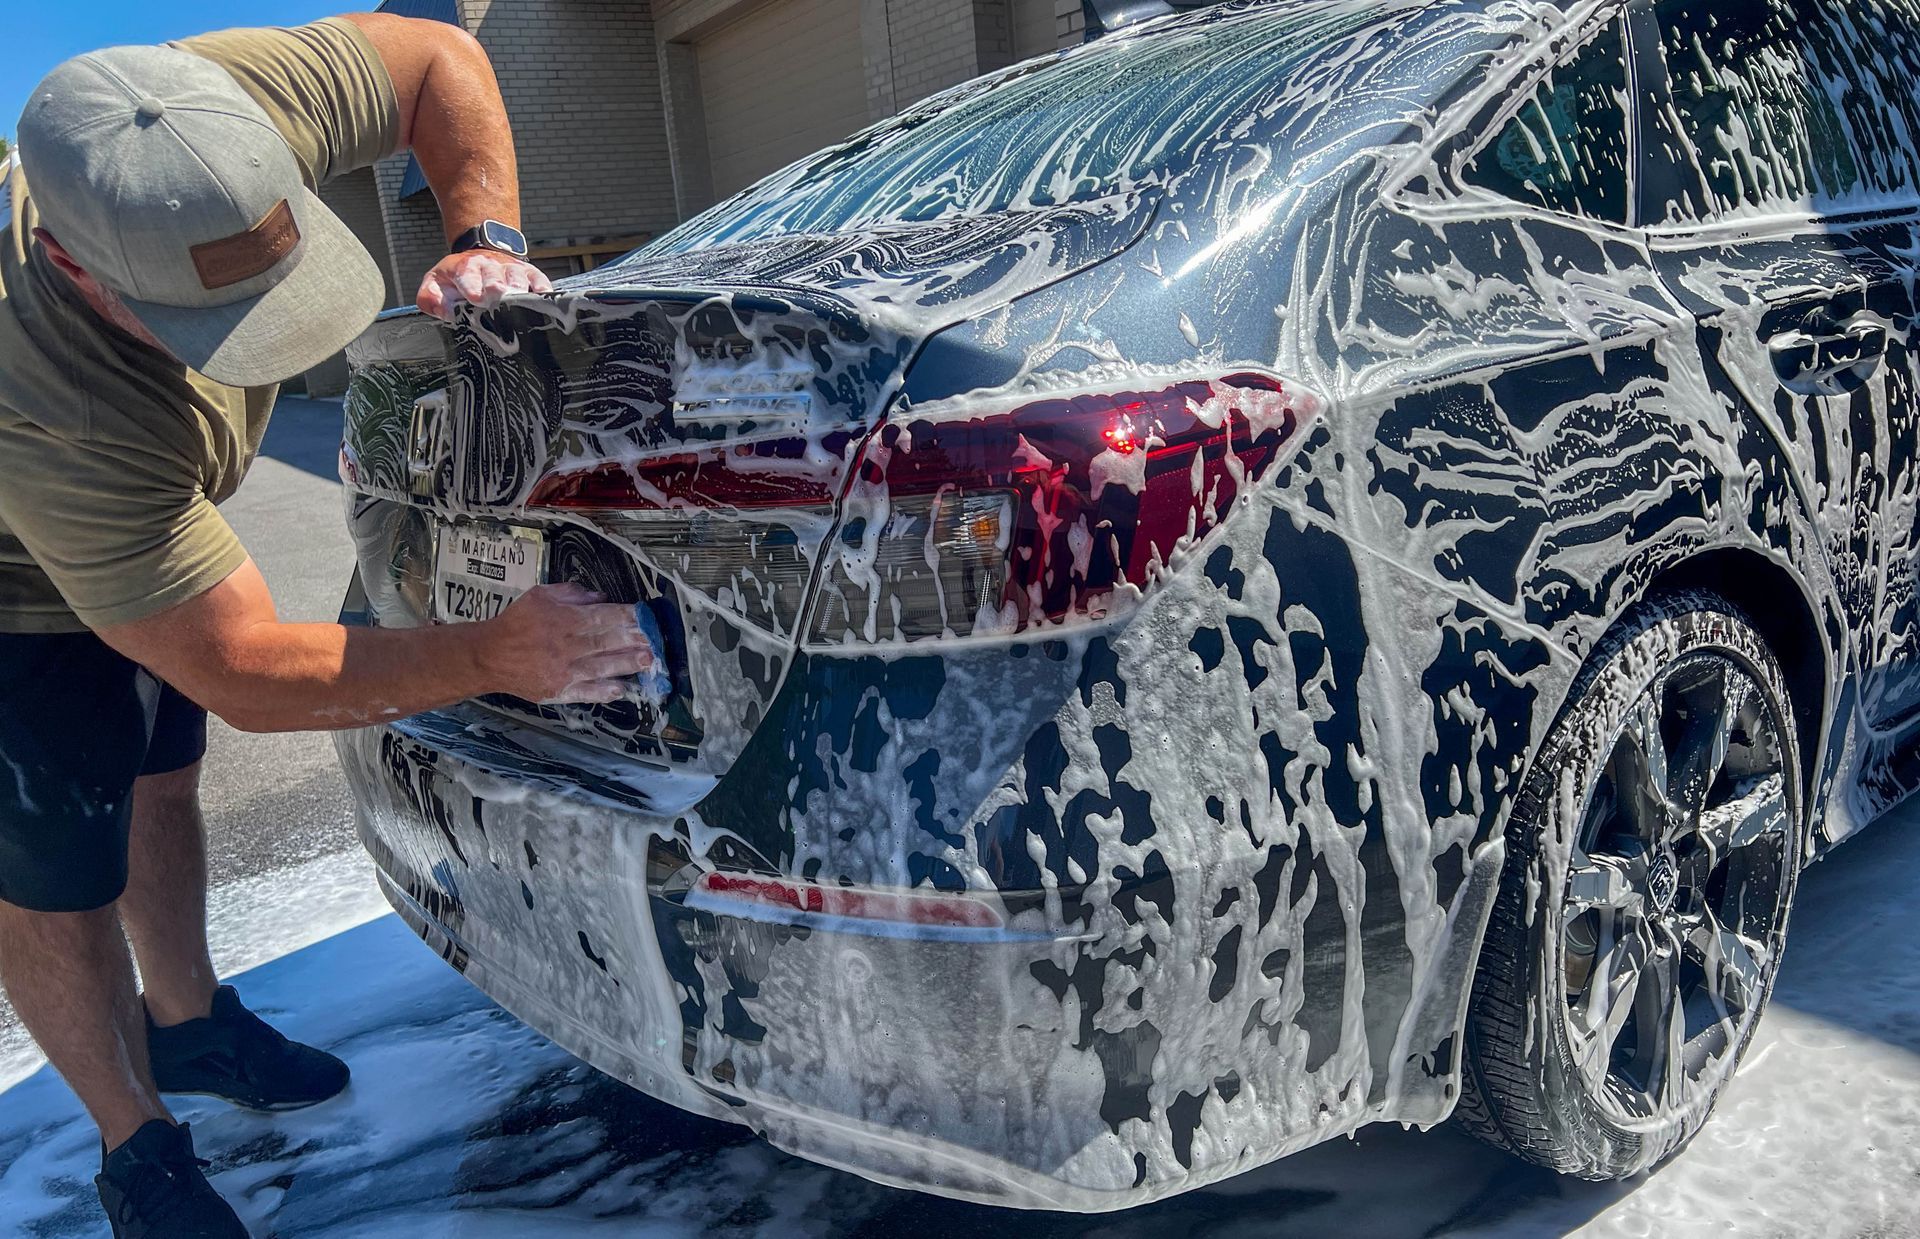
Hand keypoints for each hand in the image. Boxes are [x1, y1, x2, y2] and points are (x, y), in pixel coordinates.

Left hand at [416, 249, 553, 318]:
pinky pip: (538, 278)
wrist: (480, 256)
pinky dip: (542, 286)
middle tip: (499, 296)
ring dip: (518, 286)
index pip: (467, 275)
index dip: (471, 285)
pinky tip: (544, 295)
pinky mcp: (528, 273)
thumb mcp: (434, 283)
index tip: (475, 297)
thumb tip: (445, 312)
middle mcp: (489, 265)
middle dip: (496, 285)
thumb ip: (429, 298)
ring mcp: (510, 268)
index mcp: (464, 267)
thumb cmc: (458, 278)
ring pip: (516, 275)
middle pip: (494, 274)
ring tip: (521, 298)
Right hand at [477, 582, 656, 703]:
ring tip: (649, 661)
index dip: (626, 617)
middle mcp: (567, 646)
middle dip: (634, 640)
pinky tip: (622, 689)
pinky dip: (603, 691)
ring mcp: (564, 670)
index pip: (603, 617)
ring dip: (627, 664)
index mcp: (564, 621)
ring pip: (602, 667)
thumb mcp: (540, 596)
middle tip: (657, 640)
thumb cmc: (515, 623)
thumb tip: (599, 596)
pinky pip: (585, 692)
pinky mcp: (559, 690)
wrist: (488, 656)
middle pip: (607, 641)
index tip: (645, 616)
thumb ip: (571, 594)